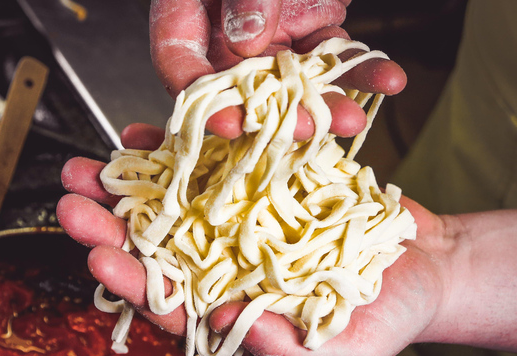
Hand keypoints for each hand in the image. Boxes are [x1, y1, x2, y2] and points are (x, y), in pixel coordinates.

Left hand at [58, 124, 460, 355]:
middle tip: (70, 202)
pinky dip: (180, 148)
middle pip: (156, 249)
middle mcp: (225, 266)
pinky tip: (145, 133)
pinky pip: (213, 164)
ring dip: (129, 183)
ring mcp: (238, 224)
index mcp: (233, 310)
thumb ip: (285, 345)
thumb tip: (218, 325)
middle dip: (110, 226)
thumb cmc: (386, 321)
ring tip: (88, 164)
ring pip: (172, 204)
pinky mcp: (261, 185)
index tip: (99, 257)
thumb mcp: (345, 349)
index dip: (133, 280)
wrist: (425, 268)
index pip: (170, 301)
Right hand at [150, 0, 406, 138]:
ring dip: (325, 102)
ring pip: (291, 82)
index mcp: (186, 12)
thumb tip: (247, 39)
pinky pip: (331, 55)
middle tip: (306, 129)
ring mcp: (268, 36)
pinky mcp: (307, 29)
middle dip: (278, 115)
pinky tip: (389, 80)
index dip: (203, 100)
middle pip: (241, 87)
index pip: (179, 64)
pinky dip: (359, 69)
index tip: (232, 123)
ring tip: (353, 118)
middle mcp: (223, 34)